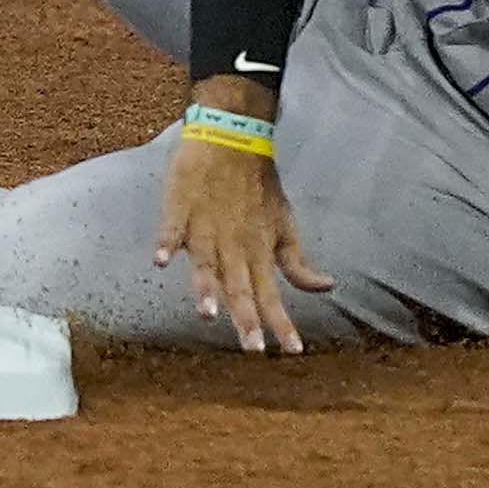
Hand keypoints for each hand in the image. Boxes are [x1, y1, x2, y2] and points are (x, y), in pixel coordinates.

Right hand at [150, 119, 332, 353]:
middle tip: (252, 349)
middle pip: (239, 287)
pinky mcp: (181, 207)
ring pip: (205, 263)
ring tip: (208, 313)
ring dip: (206, 288)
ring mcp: (205, 226)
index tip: (293, 351)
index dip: (282, 323)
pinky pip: (172, 228)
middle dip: (246, 319)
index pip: (271, 294)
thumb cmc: (259, 186)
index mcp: (257, 250)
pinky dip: (166, 242)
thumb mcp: (286, 224)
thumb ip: (298, 262)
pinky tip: (160, 259)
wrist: (233, 135)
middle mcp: (232, 245)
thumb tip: (328, 287)